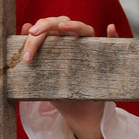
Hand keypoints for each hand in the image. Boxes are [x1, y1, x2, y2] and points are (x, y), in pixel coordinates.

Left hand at [16, 17, 113, 138]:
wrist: (78, 115)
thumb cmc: (61, 93)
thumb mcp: (45, 74)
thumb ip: (36, 52)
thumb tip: (25, 26)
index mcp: (60, 43)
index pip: (49, 29)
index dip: (35, 36)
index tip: (26, 55)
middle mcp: (76, 43)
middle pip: (64, 23)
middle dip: (47, 25)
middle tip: (34, 34)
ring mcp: (91, 50)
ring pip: (85, 30)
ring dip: (74, 25)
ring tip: (62, 27)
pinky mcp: (105, 60)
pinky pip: (113, 44)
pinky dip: (113, 35)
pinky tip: (109, 28)